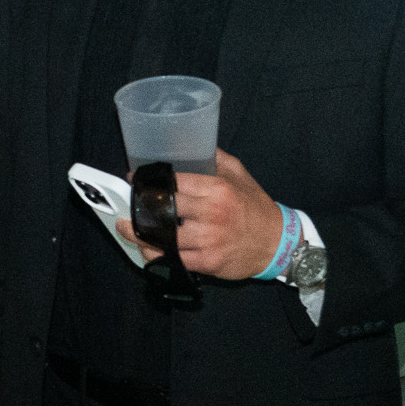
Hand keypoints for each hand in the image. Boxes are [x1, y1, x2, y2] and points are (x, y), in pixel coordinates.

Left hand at [114, 149, 285, 279]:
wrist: (277, 243)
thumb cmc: (256, 208)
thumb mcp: (240, 175)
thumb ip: (216, 159)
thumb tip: (194, 143)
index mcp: (217, 189)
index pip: (174, 182)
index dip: (150, 181)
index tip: (135, 180)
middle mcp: (212, 213)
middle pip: (164, 208)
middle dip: (140, 206)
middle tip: (127, 204)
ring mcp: (209, 239)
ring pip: (163, 237)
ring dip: (140, 233)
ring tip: (127, 227)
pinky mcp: (207, 261)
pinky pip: (172, 259)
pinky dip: (155, 255)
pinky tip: (146, 249)